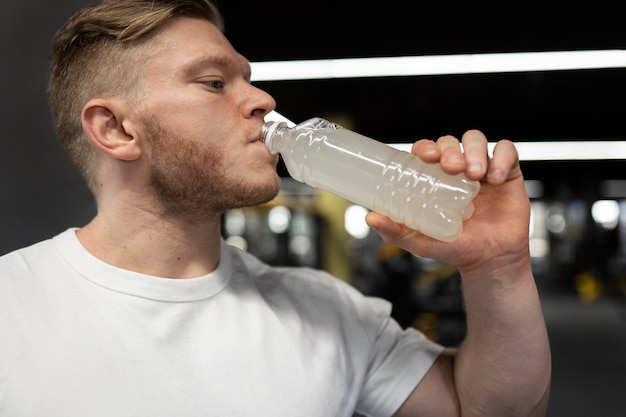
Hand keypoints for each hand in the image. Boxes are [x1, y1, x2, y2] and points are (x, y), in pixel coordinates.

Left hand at [366, 130, 529, 274]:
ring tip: (474, 174)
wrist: (491, 260)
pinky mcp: (508, 173)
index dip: (425, 147)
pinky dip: (501, 158)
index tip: (426, 156)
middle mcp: (457, 169)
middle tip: (451, 167)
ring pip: (477, 140)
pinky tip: (496, 178)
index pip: (427, 151)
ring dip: (474, 150)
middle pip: (451, 142)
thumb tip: (370, 218)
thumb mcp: (421, 242)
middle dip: (450, 149)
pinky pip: (507, 151)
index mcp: (435, 179)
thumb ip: (396, 231)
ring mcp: (482, 168)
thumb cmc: (455, 248)